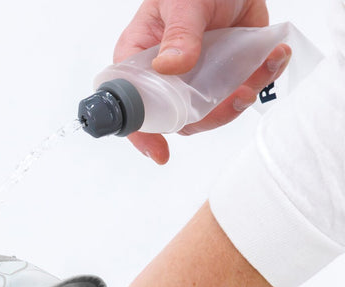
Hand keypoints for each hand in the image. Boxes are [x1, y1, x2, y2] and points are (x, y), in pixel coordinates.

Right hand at [113, 0, 290, 163]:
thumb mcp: (181, 3)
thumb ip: (178, 34)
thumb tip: (170, 66)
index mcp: (140, 59)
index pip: (132, 104)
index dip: (142, 132)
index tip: (159, 152)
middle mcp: (164, 75)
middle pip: (176, 118)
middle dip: (209, 116)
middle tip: (236, 95)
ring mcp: (194, 78)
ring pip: (209, 112)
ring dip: (240, 99)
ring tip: (263, 68)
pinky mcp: (224, 74)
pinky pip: (238, 92)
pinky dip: (261, 80)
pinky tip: (274, 58)